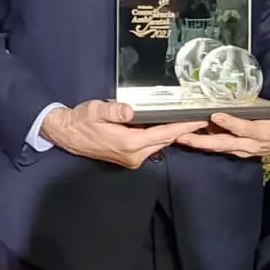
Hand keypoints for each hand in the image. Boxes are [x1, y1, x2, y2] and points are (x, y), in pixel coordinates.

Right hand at [41, 100, 206, 167]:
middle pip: (165, 141)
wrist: (69, 135)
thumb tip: (129, 111)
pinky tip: (167, 126)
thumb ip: (114, 111)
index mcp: (129, 143)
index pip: (163, 134)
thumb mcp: (96, 111)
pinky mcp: (130, 158)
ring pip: (159, 144)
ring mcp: (132, 159)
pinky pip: (151, 146)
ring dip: (172, 133)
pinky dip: (161, 136)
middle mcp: (134, 155)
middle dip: (182, 130)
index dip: (182, 127)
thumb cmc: (82, 121)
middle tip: (199, 118)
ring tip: (187, 121)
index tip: (198, 121)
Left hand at [172, 86, 269, 158]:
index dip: (231, 123)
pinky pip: (221, 148)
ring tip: (181, 138)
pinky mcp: (240, 150)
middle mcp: (250, 144)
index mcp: (263, 132)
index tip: (216, 116)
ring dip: (200, 144)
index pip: (245, 129)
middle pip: (224, 143)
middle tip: (183, 136)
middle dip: (203, 142)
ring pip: (220, 147)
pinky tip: (192, 138)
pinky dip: (207, 144)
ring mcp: (244, 149)